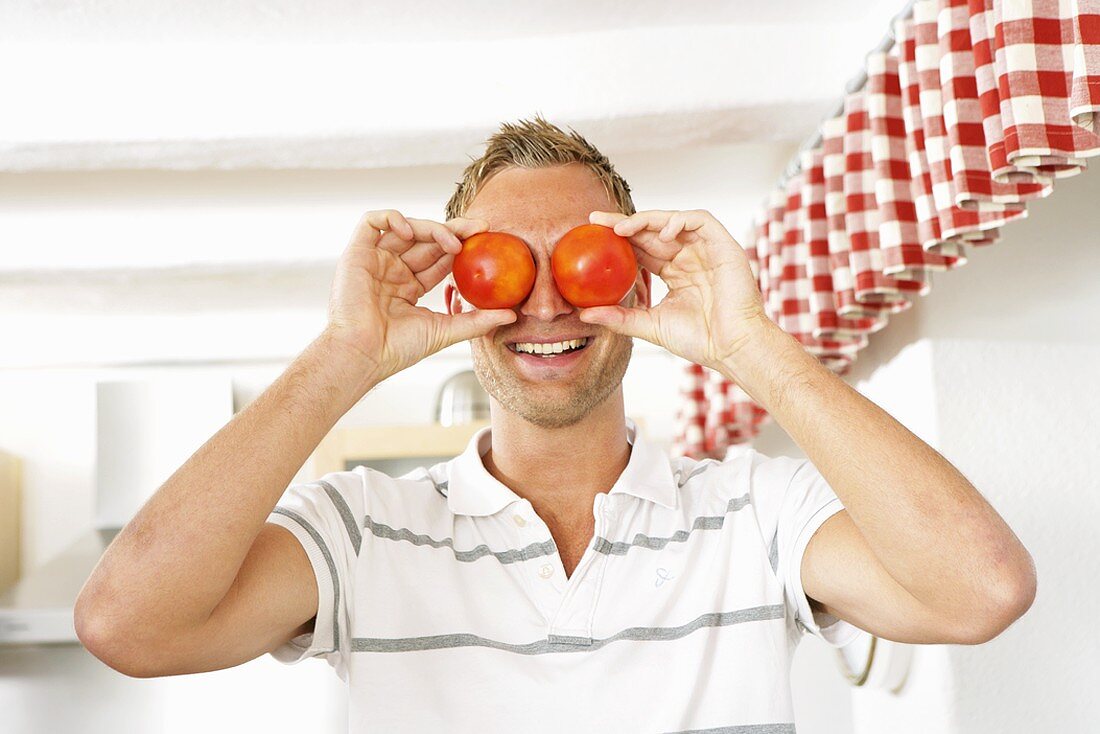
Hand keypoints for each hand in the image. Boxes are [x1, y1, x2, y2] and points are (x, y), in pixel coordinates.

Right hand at [325, 210, 516, 381]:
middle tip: (481, 228)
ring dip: (432, 227)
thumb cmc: (397, 349)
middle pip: (426, 239)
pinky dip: (393, 218)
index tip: (487, 240)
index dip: (462, 247)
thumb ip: (477, 321)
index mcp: (409, 286)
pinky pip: (372, 221)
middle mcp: (392, 269)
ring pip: (406, 227)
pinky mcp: (356, 252)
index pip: (439, 258)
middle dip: (455, 230)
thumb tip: (511, 316)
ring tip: (453, 241)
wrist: (364, 354)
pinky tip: (411, 232)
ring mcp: (375, 260)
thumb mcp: (445, 330)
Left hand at [582, 209, 772, 370]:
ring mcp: (706, 250)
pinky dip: (680, 220)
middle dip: (624, 223)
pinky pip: (701, 220)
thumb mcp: (649, 325)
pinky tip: (662, 232)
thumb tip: (583, 314)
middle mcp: (689, 257)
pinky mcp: (724, 245)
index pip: (642, 248)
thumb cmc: (699, 340)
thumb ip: (619, 317)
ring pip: (673, 220)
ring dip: (646, 219)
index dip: (618, 238)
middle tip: (596, 220)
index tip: (591, 232)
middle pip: (652, 230)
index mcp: (675, 272)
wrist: (732, 347)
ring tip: (622, 229)